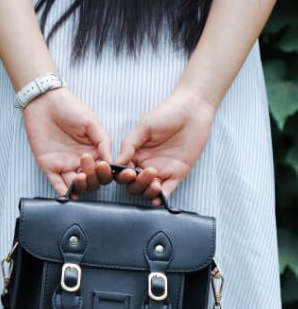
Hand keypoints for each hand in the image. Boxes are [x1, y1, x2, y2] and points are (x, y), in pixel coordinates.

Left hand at [23, 87, 112, 196]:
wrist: (44, 101)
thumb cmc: (69, 107)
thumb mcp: (91, 122)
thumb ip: (103, 142)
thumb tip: (111, 161)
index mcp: (94, 152)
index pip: (103, 170)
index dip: (105, 172)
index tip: (104, 166)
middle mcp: (80, 162)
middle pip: (92, 181)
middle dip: (94, 178)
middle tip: (90, 166)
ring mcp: (65, 165)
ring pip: (76, 185)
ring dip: (81, 186)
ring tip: (80, 177)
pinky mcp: (49, 167)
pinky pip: (57, 184)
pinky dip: (63, 192)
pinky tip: (69, 194)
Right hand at [115, 87, 215, 205]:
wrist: (193, 110)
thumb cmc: (167, 113)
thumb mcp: (143, 127)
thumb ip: (129, 145)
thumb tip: (116, 162)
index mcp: (135, 154)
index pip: (122, 172)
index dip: (121, 176)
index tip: (127, 172)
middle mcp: (146, 165)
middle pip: (133, 185)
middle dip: (135, 184)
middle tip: (144, 173)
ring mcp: (162, 171)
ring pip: (148, 190)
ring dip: (147, 191)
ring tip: (154, 183)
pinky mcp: (177, 174)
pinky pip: (167, 191)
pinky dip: (161, 198)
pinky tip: (158, 199)